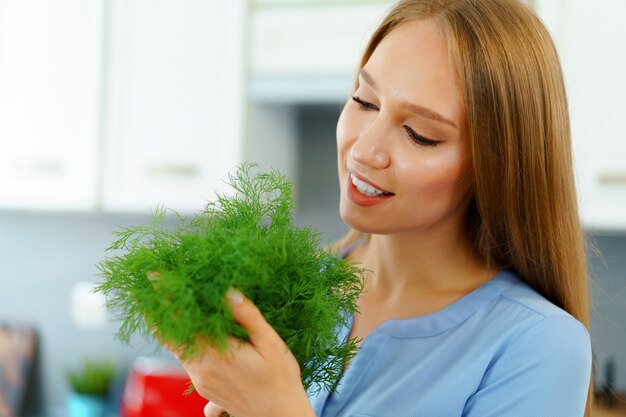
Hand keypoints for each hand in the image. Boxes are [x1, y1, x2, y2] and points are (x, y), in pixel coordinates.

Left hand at [170, 289, 313, 416]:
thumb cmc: (280, 379)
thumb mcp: (271, 344)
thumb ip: (248, 317)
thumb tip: (228, 292)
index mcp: (217, 355)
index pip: (181, 321)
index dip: (167, 298)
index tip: (156, 276)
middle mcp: (201, 369)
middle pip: (168, 335)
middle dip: (159, 309)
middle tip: (157, 284)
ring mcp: (200, 380)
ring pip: (175, 347)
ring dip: (171, 324)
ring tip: (171, 300)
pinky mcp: (203, 387)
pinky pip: (185, 358)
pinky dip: (182, 339)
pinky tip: (193, 328)